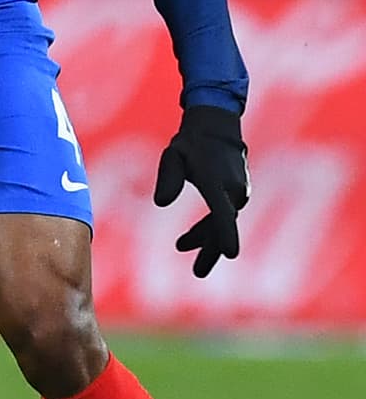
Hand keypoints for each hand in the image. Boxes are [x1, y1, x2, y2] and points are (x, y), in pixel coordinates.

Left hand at [153, 106, 249, 277]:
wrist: (216, 125)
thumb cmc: (191, 142)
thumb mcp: (173, 156)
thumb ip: (167, 179)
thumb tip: (160, 203)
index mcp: (216, 183)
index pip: (223, 214)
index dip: (226, 234)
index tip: (232, 254)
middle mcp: (232, 191)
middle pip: (223, 228)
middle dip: (210, 251)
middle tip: (198, 273)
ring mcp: (238, 193)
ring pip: (222, 223)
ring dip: (205, 238)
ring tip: (180, 247)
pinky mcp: (237, 193)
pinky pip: (223, 216)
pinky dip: (210, 227)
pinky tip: (192, 237)